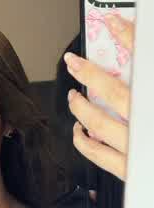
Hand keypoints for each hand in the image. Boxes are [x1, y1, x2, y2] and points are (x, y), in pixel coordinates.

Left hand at [64, 14, 133, 180]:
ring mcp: (135, 148)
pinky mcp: (127, 170)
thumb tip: (139, 62)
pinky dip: (83, 141)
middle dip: (90, 74)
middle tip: (75, 64)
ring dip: (81, 108)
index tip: (113, 24)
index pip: (145, 64)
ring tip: (74, 98)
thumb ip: (147, 90)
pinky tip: (79, 132)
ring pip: (98, 124)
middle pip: (114, 92)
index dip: (128, 39)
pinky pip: (96, 154)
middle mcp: (146, 125)